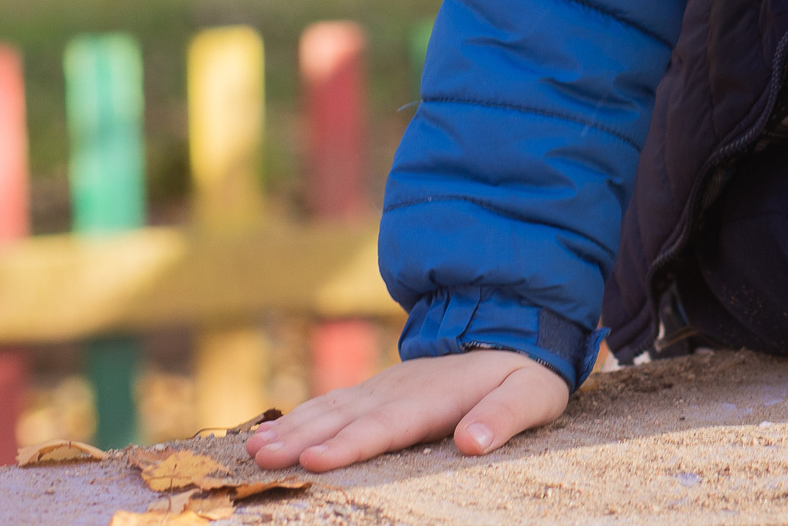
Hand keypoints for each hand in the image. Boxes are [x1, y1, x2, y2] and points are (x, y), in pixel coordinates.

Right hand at [246, 350, 569, 471]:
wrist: (514, 328)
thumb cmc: (525, 375)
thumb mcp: (532, 395)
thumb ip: (503, 417)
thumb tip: (472, 442)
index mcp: (437, 397)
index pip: (389, 424)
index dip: (352, 444)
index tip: (317, 460)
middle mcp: (402, 389)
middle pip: (347, 418)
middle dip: (303, 439)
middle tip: (263, 459)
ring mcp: (385, 386)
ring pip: (331, 408)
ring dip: (293, 428)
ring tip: (255, 450)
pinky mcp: (377, 390)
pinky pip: (332, 403)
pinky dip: (299, 417)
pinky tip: (270, 433)